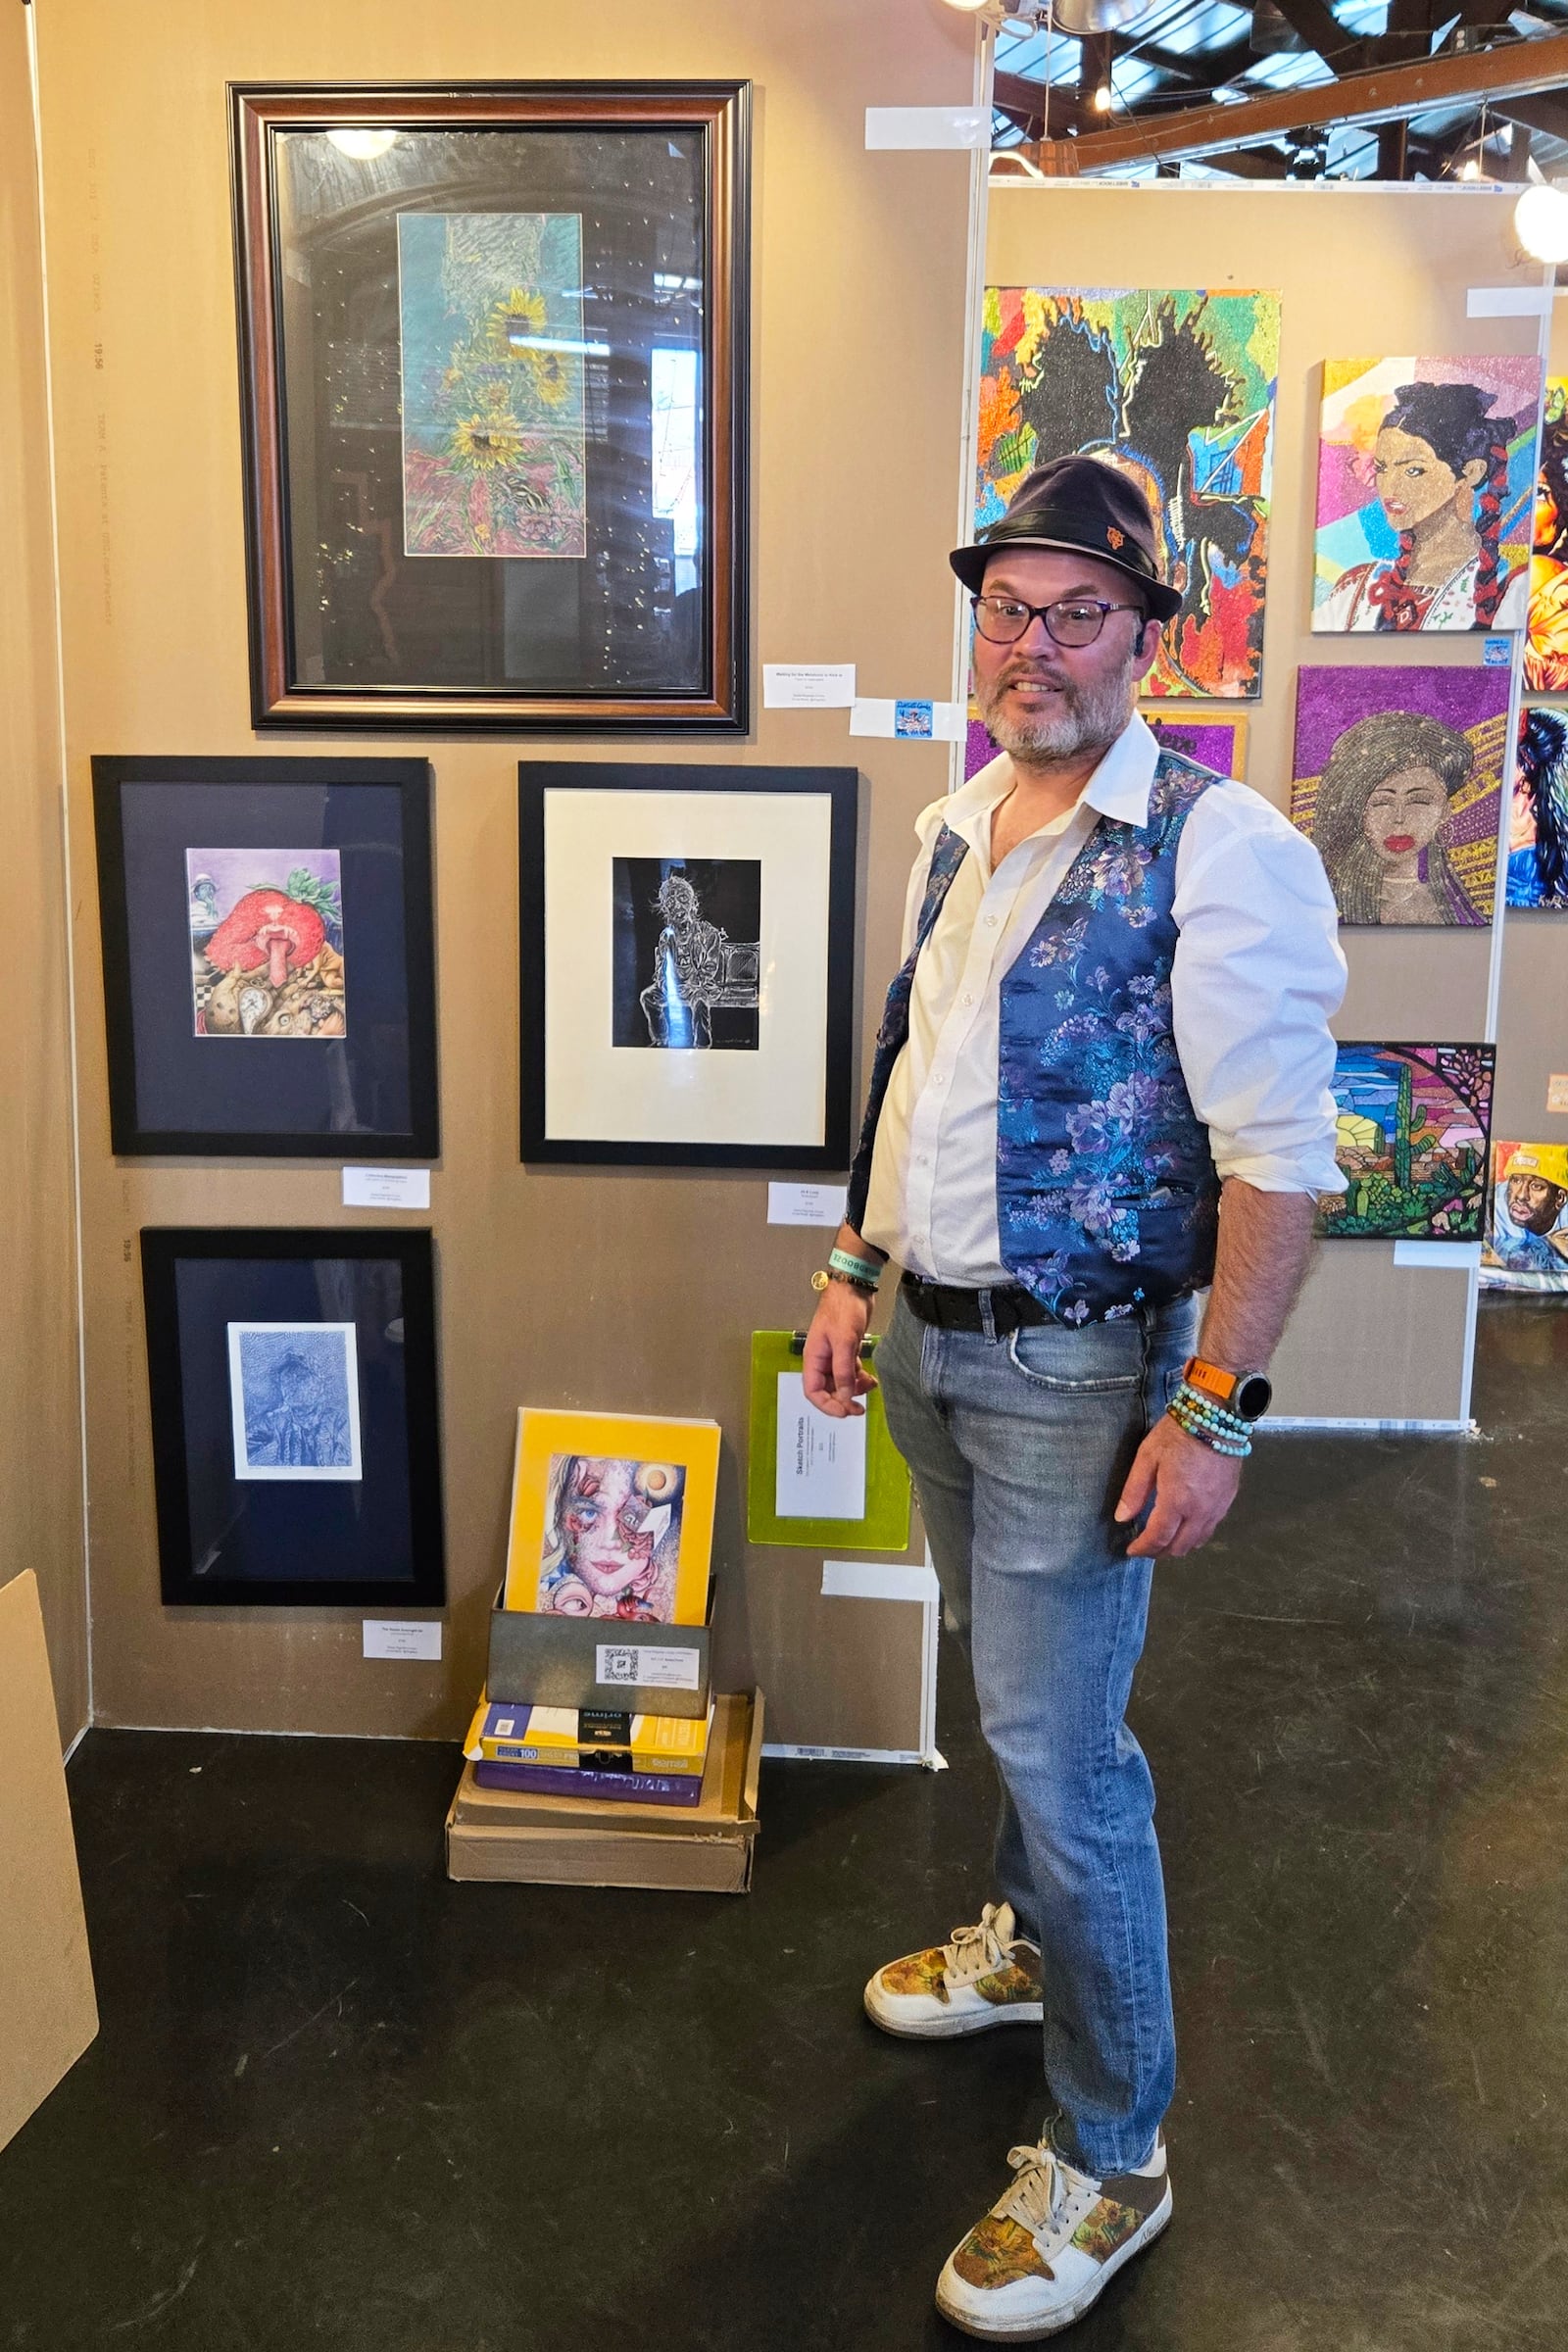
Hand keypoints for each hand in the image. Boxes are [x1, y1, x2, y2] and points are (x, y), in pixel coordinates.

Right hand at [801, 1282, 877, 1418]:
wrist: (854, 1287)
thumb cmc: (843, 1310)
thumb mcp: (844, 1341)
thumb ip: (843, 1371)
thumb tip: (845, 1397)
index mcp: (813, 1358)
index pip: (813, 1391)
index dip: (827, 1405)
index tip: (845, 1412)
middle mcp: (822, 1360)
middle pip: (828, 1390)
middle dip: (844, 1399)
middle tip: (861, 1408)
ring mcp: (835, 1356)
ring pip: (842, 1382)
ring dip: (855, 1389)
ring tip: (870, 1385)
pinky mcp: (847, 1350)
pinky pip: (851, 1372)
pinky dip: (861, 1378)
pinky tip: (872, 1378)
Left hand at [1114, 1412, 1240, 1558]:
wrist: (1216, 1417)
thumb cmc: (1177, 1434)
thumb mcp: (1147, 1457)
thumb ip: (1134, 1491)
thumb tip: (1122, 1518)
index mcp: (1177, 1502)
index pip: (1158, 1538)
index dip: (1143, 1549)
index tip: (1131, 1551)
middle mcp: (1200, 1512)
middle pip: (1180, 1547)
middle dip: (1160, 1552)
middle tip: (1146, 1547)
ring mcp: (1217, 1507)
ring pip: (1198, 1541)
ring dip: (1179, 1546)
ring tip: (1164, 1540)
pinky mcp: (1228, 1499)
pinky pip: (1211, 1528)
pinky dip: (1196, 1534)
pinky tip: (1186, 1526)